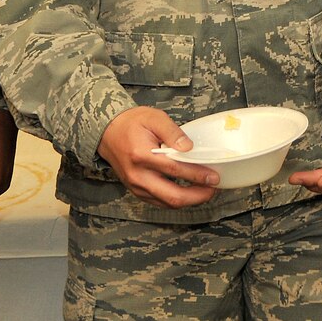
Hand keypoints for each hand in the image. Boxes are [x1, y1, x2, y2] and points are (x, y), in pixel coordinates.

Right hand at [97, 107, 218, 209]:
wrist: (108, 133)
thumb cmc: (132, 123)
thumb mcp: (154, 118)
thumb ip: (173, 132)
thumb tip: (189, 148)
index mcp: (142, 155)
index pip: (175, 169)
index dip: (197, 175)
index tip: (213, 176)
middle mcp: (138, 176)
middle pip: (172, 196)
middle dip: (197, 196)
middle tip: (213, 189)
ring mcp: (136, 186)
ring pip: (167, 203)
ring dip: (189, 201)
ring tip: (205, 192)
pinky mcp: (137, 191)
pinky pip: (159, 202)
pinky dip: (176, 200)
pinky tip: (189, 193)